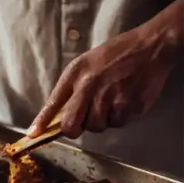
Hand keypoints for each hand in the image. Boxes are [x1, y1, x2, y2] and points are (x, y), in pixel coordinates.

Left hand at [28, 0, 183, 138]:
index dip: (43, 121)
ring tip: (113, 100)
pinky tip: (126, 100)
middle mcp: (89, 85)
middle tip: (85, 121)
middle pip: (72, 125)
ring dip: (104, 120)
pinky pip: (117, 124)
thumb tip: (65, 114)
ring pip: (97, 127)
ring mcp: (107, 98)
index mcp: (77, 72)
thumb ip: (77, 86)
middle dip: (76, 129)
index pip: (54, 102)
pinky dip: (121, 117)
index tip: (33, 135)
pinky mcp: (125, 107)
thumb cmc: (119, 54)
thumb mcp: (90, 62)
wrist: (150, 48)